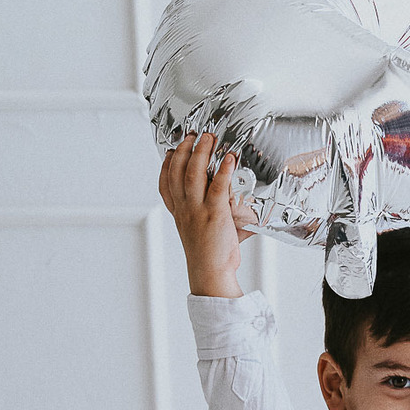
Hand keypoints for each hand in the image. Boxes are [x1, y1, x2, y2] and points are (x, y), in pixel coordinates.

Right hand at [158, 132, 254, 296]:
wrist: (211, 273)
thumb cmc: (212, 256)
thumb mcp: (205, 233)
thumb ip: (219, 217)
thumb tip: (245, 212)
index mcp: (179, 213)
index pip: (164, 184)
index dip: (166, 165)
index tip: (172, 151)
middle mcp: (184, 209)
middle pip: (177, 172)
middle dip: (185, 150)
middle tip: (193, 136)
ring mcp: (197, 210)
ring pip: (193, 174)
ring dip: (201, 153)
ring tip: (208, 138)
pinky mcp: (214, 214)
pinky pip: (217, 186)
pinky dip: (223, 170)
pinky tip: (229, 158)